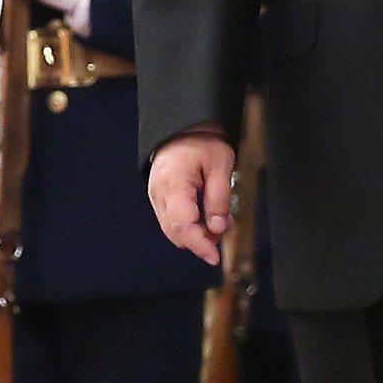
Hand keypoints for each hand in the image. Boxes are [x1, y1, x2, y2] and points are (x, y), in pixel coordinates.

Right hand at [148, 130, 234, 265]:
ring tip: (222, 222)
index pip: (183, 225)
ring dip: (197, 233)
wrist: (184, 125)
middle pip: (176, 233)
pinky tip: (210, 218)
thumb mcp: (220, 164)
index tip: (215, 258)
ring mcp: (157, 196)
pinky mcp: (160, 197)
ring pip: (174, 229)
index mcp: (173, 183)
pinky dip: (192, 224)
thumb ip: (219, 198)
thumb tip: (218, 229)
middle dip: (201, 240)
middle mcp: (159, 194)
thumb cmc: (202, 140)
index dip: (199, 245)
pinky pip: (174, 219)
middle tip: (226, 230)